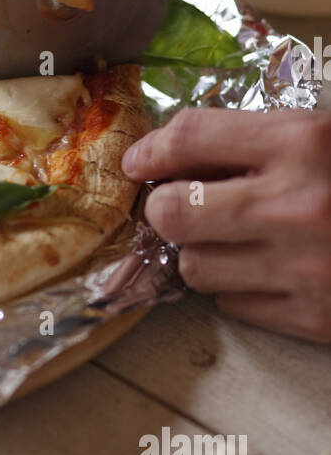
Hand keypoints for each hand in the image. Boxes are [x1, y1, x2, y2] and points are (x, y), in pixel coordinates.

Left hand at [122, 109, 330, 341]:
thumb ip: (266, 141)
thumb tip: (181, 156)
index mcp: (307, 142)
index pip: (191, 137)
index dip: (153, 149)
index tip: (141, 161)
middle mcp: (297, 205)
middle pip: (172, 213)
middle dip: (169, 209)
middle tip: (183, 206)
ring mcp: (303, 268)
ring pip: (195, 268)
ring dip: (204, 253)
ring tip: (237, 240)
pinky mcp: (314, 318)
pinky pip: (235, 306)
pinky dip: (242, 290)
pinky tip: (273, 272)